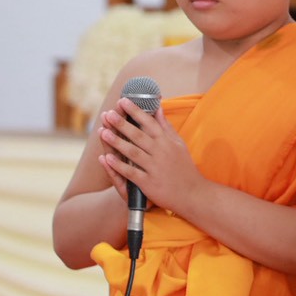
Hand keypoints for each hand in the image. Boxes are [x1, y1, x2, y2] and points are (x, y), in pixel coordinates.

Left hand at [99, 99, 205, 213]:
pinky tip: (107, 158)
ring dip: (117, 142)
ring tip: (103, 132)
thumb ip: (166, 127)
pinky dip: (119, 166)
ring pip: (133, 153)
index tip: (123, 101)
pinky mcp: (149, 183)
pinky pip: (132, 173)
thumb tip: (158, 108)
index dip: (135, 112)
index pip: (150, 123)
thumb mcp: (179, 144)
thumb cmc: (184, 168)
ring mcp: (155, 168)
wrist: (193, 194)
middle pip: (138, 136)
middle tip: (108, 114)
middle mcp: (161, 153)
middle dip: (122, 124)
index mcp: (167, 142)